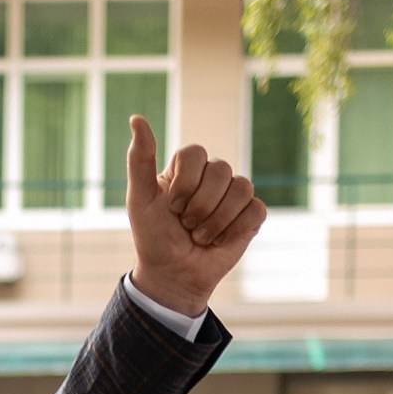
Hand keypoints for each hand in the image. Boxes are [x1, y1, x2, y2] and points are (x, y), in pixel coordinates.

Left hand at [123, 117, 267, 317]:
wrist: (172, 275)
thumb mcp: (140, 199)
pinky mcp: (251, 215)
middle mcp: (212, 176)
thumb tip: (137, 118)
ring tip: (200, 236)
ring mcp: (234, 195)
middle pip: (221, 170)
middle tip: (186, 225)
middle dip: (200, 206)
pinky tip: (220, 241)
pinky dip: (235, 230)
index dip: (185, 182)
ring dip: (216, 220)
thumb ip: (139, 160)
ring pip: (241, 188)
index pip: (195, 153)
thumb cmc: (153, 237)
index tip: (172, 206)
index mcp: (186, 167)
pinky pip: (255, 209)